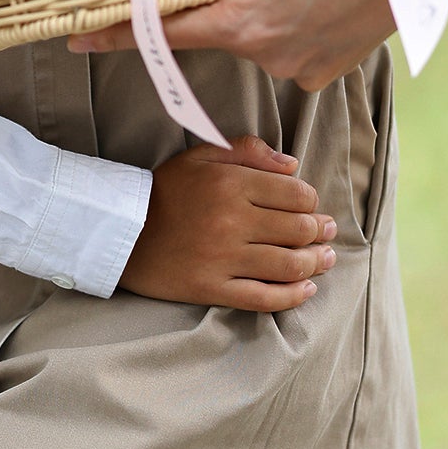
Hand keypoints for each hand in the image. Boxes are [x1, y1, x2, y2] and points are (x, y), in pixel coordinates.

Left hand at [67, 0, 447, 90]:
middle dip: (205, 1)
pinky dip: (286, 18)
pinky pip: (288, 44)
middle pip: (211, 29)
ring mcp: (302, 67)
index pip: (163, 35)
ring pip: (252, 34)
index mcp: (245, 29)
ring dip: (251, 6)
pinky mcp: (330, 65)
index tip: (75, 41)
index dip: (118, 34)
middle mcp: (269, 59)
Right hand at [119, 135, 336, 312]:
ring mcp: (223, 258)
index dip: (311, 201)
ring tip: (325, 259)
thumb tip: (292, 165)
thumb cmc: (165, 190)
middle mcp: (231, 221)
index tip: (311, 206)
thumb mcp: (200, 156)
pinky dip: (293, 296)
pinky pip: (265, 297)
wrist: (120, 230)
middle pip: (298, 230)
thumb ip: (247, 150)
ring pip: (289, 265)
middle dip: (320, 232)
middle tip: (327, 232)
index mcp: (229, 183)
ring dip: (316, 263)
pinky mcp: (213, 288)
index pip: (295, 194)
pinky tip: (306, 289)